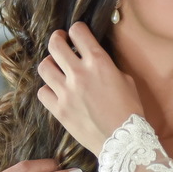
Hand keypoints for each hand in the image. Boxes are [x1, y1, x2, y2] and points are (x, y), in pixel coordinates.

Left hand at [37, 23, 143, 153]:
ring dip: (50, 64)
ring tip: (56, 67)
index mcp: (99, 62)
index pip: (78, 32)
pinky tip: (56, 91)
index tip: (76, 34)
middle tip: (60, 42)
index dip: (76, 30)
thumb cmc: (130, 111)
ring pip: (44, 66)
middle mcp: (79, 73)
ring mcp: (66, 92)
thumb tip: (95, 62)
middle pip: (55, 45)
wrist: (123, 141)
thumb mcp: (126, 80)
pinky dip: (48, 89)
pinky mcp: (58, 109)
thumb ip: (107, 67)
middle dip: (57, 39)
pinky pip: (42, 92)